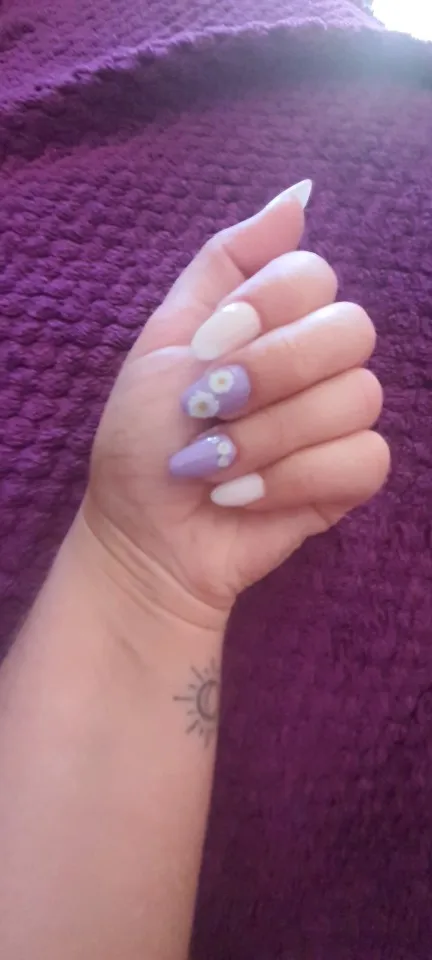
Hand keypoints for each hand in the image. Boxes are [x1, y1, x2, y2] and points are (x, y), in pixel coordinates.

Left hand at [86, 182, 388, 624]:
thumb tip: (297, 197)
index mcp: (278, 319)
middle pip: (349, 330)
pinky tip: (245, 495)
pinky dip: (293, 480)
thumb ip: (225, 263)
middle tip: (211, 406)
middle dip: (270, 373)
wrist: (144, 528)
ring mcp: (341, 419)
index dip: (262, 310)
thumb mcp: (167, 335)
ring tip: (214, 464)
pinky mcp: (351, 476)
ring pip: (356, 398)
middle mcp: (319, 360)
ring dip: (267, 437)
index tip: (206, 349)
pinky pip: (363, 459)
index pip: (313, 275)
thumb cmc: (147, 435)